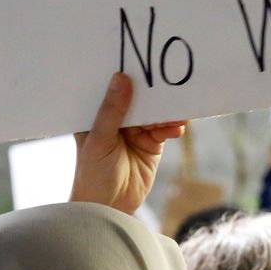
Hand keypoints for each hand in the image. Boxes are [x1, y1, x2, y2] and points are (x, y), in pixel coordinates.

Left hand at [70, 73, 186, 214]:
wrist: (109, 209)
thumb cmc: (93, 175)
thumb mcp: (100, 139)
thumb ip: (112, 110)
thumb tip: (122, 77)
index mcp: (95, 114)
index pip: (110, 88)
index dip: (124, 74)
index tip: (140, 60)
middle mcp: (116, 119)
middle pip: (137, 98)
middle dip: (152, 92)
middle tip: (167, 84)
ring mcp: (135, 131)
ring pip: (154, 113)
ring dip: (166, 112)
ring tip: (177, 113)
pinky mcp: (151, 145)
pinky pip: (164, 129)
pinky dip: (171, 127)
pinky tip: (177, 128)